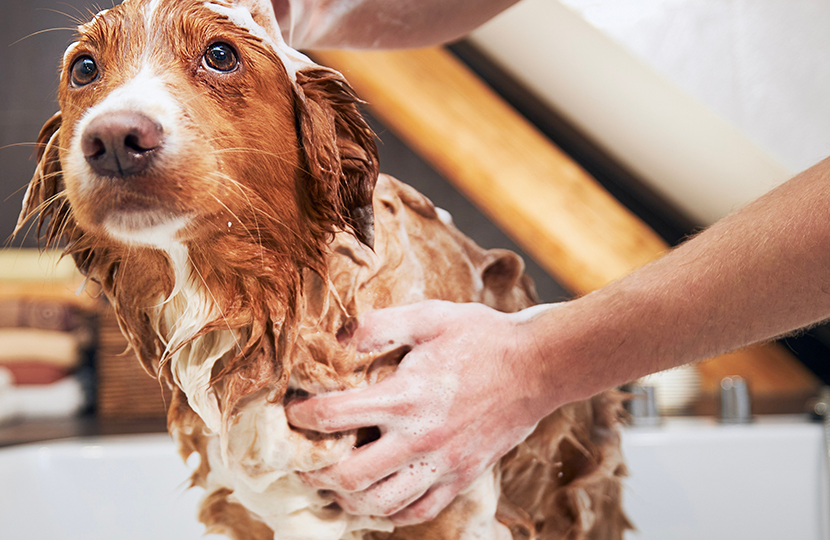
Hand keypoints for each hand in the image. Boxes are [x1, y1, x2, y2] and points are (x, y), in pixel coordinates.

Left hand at [285, 300, 559, 524]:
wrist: (538, 366)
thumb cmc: (481, 337)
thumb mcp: (429, 317)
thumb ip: (379, 325)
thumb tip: (336, 336)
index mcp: (406, 396)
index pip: (335, 415)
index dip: (303, 416)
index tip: (291, 412)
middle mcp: (420, 438)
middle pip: (351, 476)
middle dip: (316, 471)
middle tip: (302, 461)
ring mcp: (442, 464)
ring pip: (381, 503)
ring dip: (348, 498)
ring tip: (333, 484)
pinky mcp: (461, 478)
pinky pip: (418, 511)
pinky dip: (390, 512)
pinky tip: (376, 498)